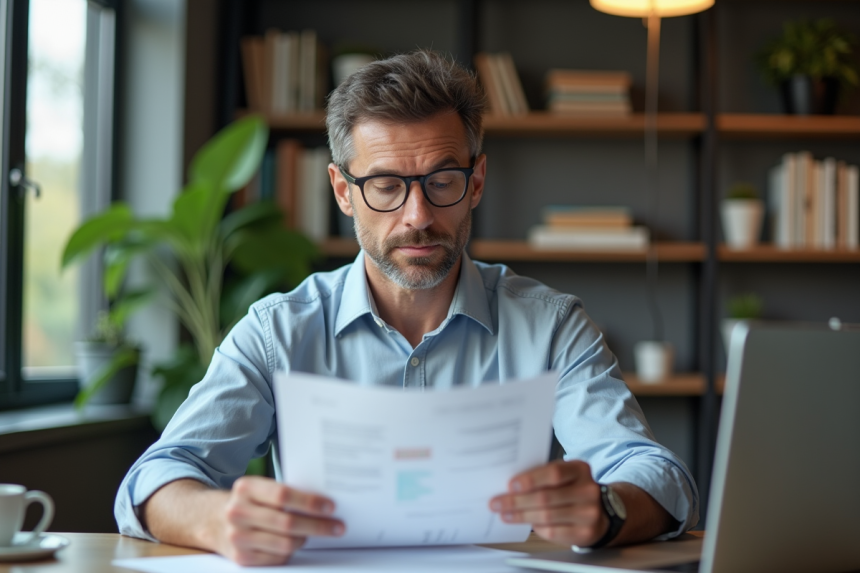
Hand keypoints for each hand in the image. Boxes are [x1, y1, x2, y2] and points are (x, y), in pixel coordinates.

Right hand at [216, 476, 344, 565]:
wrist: (210, 519)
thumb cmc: (247, 502)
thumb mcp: (258, 489)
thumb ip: (283, 493)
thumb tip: (322, 503)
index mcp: (246, 488)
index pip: (283, 495)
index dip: (309, 502)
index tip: (330, 507)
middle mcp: (238, 512)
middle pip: (287, 523)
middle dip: (318, 526)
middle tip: (337, 526)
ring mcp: (237, 537)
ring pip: (284, 544)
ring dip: (304, 539)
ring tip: (313, 533)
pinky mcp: (240, 557)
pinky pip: (276, 558)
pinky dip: (290, 552)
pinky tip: (294, 543)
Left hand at [489, 460, 607, 546]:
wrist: (601, 512)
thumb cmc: (573, 489)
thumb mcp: (564, 475)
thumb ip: (543, 476)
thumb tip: (511, 485)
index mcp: (580, 469)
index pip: (554, 473)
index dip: (531, 479)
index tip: (510, 485)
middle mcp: (588, 490)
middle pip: (546, 497)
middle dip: (517, 501)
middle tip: (497, 503)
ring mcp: (589, 513)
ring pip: (547, 516)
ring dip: (521, 516)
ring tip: (505, 514)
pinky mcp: (585, 532)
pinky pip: (553, 532)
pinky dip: (536, 527)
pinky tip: (524, 523)